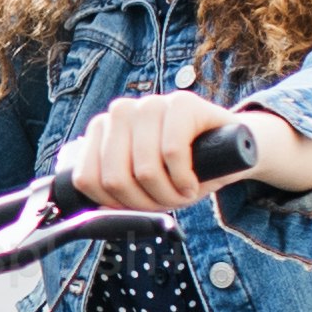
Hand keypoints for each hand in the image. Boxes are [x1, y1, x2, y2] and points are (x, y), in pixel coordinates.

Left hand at [62, 94, 311, 211]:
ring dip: (167, 194)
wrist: (231, 151)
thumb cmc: (182, 170)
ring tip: (181, 190)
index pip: (87, 178)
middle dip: (143, 202)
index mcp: (103, 130)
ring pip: (142, 168)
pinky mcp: (182, 103)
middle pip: (114, 178)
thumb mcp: (141, 186)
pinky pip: (171, 152)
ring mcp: (151, 103)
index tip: (137, 206)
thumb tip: (80, 209)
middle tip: (165, 201)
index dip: (114, 204)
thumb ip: (110, 191)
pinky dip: (184, 178)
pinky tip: (193, 180)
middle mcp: (121, 112)